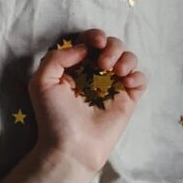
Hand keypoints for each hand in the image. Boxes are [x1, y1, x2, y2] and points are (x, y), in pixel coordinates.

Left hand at [27, 29, 146, 173]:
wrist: (71, 146)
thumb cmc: (53, 116)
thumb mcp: (41, 82)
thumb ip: (56, 58)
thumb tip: (83, 48)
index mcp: (74, 67)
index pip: (88, 42)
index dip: (94, 36)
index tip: (95, 43)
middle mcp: (94, 74)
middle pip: (112, 45)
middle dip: (111, 47)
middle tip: (103, 64)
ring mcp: (112, 86)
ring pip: (129, 58)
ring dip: (125, 58)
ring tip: (114, 71)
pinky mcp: (127, 99)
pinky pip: (141, 79)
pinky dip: (137, 75)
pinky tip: (126, 82)